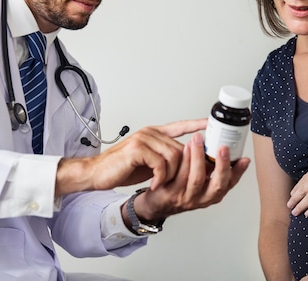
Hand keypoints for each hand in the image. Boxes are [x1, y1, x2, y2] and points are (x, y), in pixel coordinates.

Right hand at [56, 119, 206, 195]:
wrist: (97, 173)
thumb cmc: (122, 168)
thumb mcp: (148, 161)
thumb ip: (165, 157)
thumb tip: (187, 162)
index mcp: (154, 133)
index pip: (180, 126)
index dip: (196, 125)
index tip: (210, 124)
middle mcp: (150, 133)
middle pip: (181, 147)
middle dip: (186, 167)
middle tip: (186, 180)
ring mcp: (144, 139)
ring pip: (174, 156)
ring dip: (171, 175)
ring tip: (162, 183)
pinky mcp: (137, 149)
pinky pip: (161, 164)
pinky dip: (161, 178)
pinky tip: (154, 184)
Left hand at [129, 132, 249, 220]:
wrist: (156, 202)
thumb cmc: (179, 187)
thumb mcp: (199, 179)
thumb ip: (210, 167)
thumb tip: (223, 146)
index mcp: (212, 194)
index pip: (230, 184)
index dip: (238, 172)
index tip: (244, 158)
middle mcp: (201, 199)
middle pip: (217, 185)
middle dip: (222, 165)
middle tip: (223, 147)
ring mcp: (186, 198)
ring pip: (196, 178)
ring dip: (199, 157)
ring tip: (198, 140)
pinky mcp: (171, 194)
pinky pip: (179, 176)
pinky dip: (184, 160)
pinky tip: (185, 147)